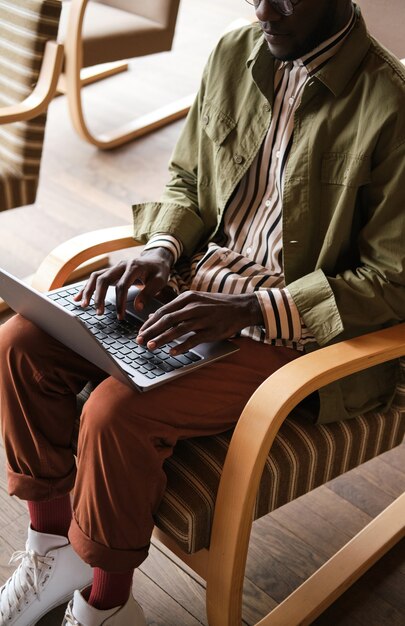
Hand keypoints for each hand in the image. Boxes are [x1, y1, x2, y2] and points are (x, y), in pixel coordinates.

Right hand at [73, 247, 172, 317]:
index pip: (122, 285)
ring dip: (88, 291)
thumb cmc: (158, 271)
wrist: (156, 259)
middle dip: (99, 297)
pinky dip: (86, 288)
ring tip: (84, 305)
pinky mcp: (110, 271)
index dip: (120, 302)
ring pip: (96, 277)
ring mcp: (114, 267)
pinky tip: (78, 298)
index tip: (120, 316)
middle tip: (98, 312)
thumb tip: (137, 307)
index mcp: (134, 266)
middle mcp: (121, 265)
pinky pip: (95, 278)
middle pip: (104, 279)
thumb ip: (149, 293)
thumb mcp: (160, 281)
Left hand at [137, 290, 263, 353]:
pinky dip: (182, 346)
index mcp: (188, 298)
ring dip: (162, 339)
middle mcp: (193, 307)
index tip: (140, 331)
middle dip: (151, 331)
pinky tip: (172, 352)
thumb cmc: (216, 305)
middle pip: (167, 319)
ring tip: (151, 346)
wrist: (241, 307)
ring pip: (178, 329)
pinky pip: (194, 339)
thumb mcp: (195, 300)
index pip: (163, 310)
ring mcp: (203, 319)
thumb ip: (175, 308)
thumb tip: (153, 317)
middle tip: (140, 340)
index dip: (149, 322)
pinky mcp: (212, 330)